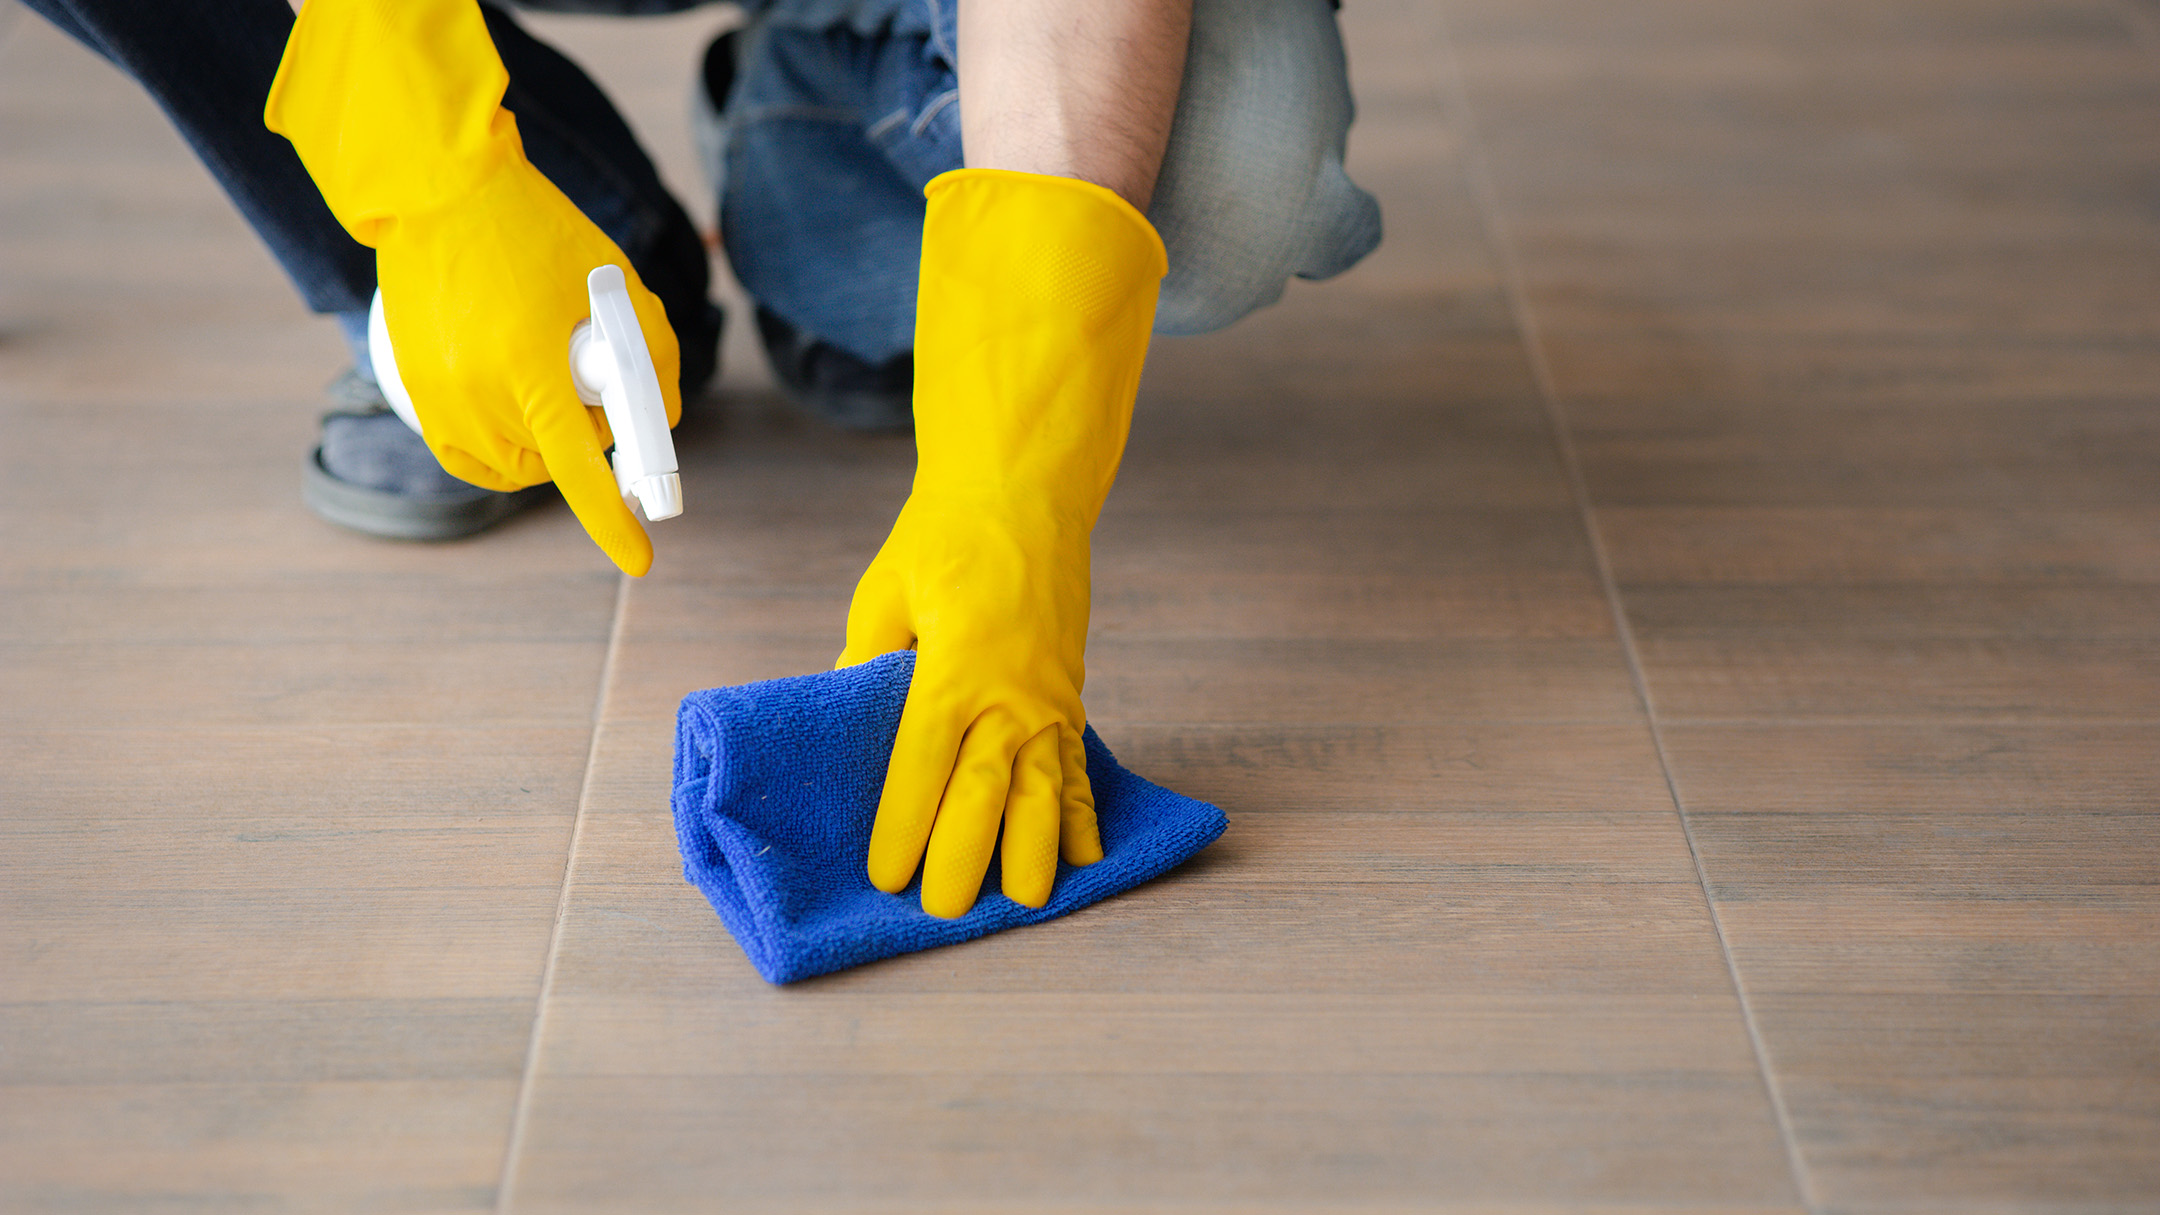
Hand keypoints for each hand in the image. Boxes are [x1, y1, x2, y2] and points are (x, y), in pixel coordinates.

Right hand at [375, 158, 679, 575]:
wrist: (438, 189)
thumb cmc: (537, 229)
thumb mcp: (616, 283)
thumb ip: (653, 353)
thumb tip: (659, 420)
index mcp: (528, 361)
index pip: (577, 466)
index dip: (611, 518)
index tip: (640, 561)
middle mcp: (475, 387)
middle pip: (551, 464)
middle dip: (586, 443)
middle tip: (592, 390)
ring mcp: (435, 393)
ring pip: (511, 466)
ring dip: (544, 448)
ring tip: (550, 385)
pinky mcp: (411, 388)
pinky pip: (466, 458)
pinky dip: (499, 456)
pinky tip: (517, 427)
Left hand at [840, 494, 1103, 916]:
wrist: (1024, 494)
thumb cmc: (943, 539)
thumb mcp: (885, 593)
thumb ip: (866, 662)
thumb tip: (844, 722)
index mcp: (956, 665)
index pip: (925, 760)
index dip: (906, 821)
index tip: (889, 874)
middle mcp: (1010, 690)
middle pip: (987, 789)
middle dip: (966, 855)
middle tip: (946, 912)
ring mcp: (1049, 696)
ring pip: (1044, 789)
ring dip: (1036, 850)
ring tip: (1026, 902)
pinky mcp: (1071, 695)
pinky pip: (1080, 765)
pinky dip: (1085, 813)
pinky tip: (1088, 857)